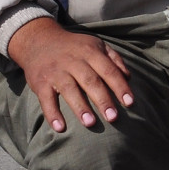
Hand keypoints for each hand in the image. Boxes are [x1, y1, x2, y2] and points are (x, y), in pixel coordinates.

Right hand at [7, 18, 134, 132]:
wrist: (38, 41)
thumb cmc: (75, 48)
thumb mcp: (97, 45)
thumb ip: (115, 60)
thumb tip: (129, 78)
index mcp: (90, 52)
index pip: (109, 71)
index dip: (120, 86)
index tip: (130, 103)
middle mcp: (73, 61)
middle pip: (91, 81)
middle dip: (103, 100)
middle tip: (113, 118)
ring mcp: (55, 72)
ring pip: (69, 90)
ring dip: (80, 107)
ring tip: (90, 123)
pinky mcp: (40, 82)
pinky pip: (46, 99)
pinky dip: (52, 114)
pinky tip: (60, 128)